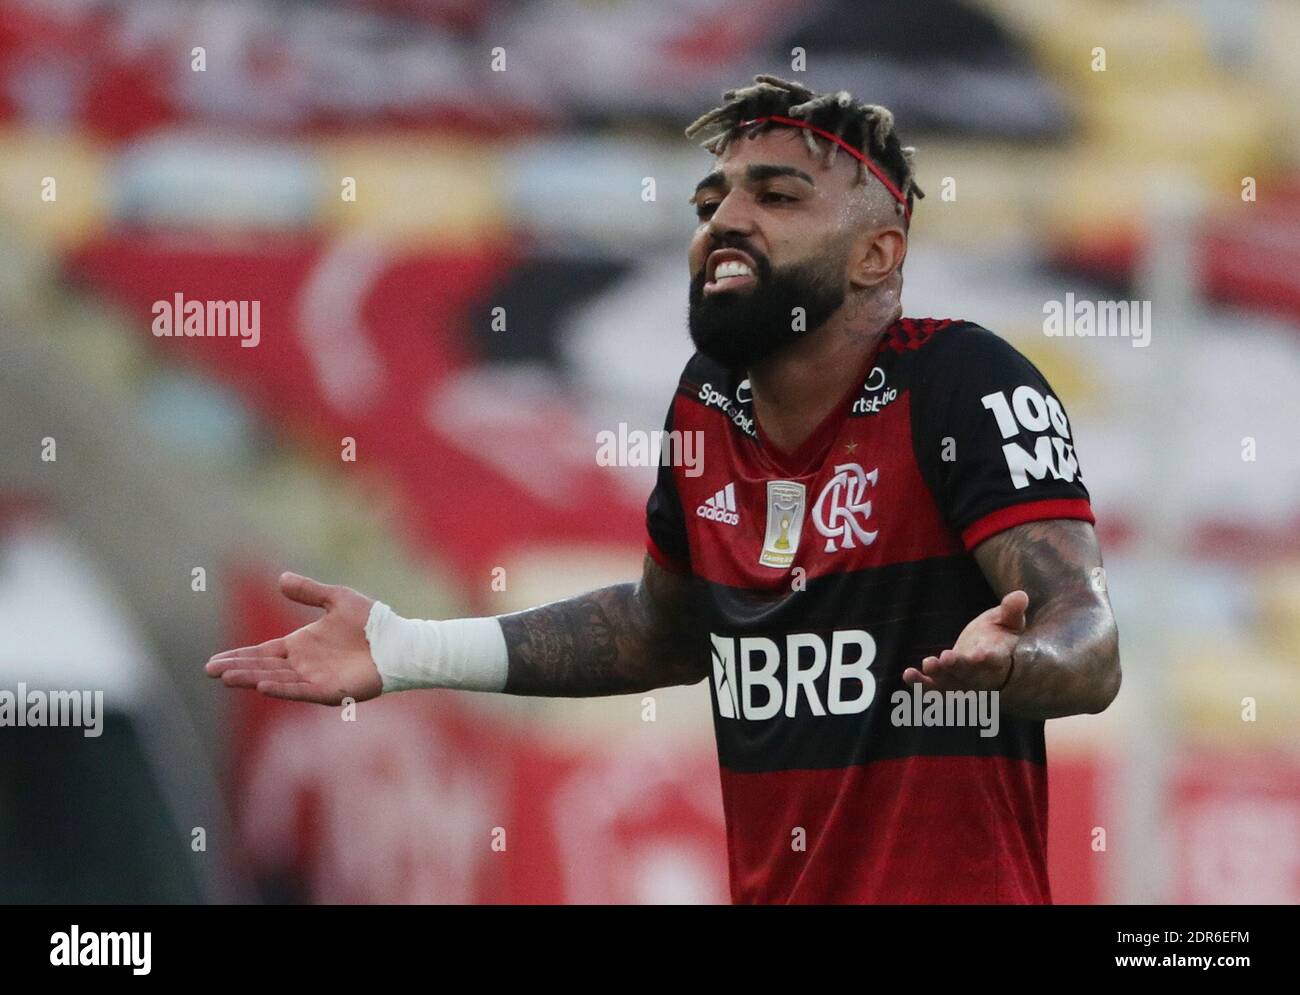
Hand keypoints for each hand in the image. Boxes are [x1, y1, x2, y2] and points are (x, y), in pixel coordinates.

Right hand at [205, 572, 382, 704]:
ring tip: (228, 677)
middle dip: (237, 669)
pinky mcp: (330, 691)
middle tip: (210, 671)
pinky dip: (282, 689)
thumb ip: (309, 591)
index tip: (213, 663)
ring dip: (252, 678)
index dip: (239, 657)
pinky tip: (263, 686)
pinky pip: (301, 691)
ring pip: (276, 680)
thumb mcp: (337, 599)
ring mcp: (315, 679)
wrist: (399, 642)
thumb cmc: (372, 622)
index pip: (262, 653)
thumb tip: (281, 579)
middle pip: (263, 668)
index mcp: (301, 646)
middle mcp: (303, 665)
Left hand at [901, 590, 1027, 692]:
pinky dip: (919, 684)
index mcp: (998, 658)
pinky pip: (932, 689)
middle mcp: (980, 676)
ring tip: (927, 664)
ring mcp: (962, 684)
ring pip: (949, 685)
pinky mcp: (945, 686)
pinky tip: (908, 674)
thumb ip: (1012, 611)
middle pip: (969, 674)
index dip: (987, 658)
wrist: (990, 662)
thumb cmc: (1000, 637)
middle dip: (958, 667)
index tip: (980, 655)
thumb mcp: (1009, 622)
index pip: (994, 660)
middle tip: (946, 657)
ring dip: (936, 677)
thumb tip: (1020, 596)